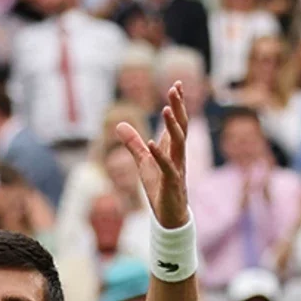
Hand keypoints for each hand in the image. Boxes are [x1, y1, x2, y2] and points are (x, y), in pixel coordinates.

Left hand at [116, 81, 189, 228]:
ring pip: (179, 143)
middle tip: (175, 88)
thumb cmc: (159, 187)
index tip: (176, 84)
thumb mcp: (143, 162)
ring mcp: (177, 168)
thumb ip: (133, 143)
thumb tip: (119, 124)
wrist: (169, 216)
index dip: (177, 104)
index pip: (177, 122)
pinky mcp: (172, 183)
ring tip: (166, 108)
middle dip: (178, 107)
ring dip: (173, 126)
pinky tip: (152, 143)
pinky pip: (167, 166)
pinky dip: (160, 155)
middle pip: (181, 127)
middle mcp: (178, 155)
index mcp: (173, 149)